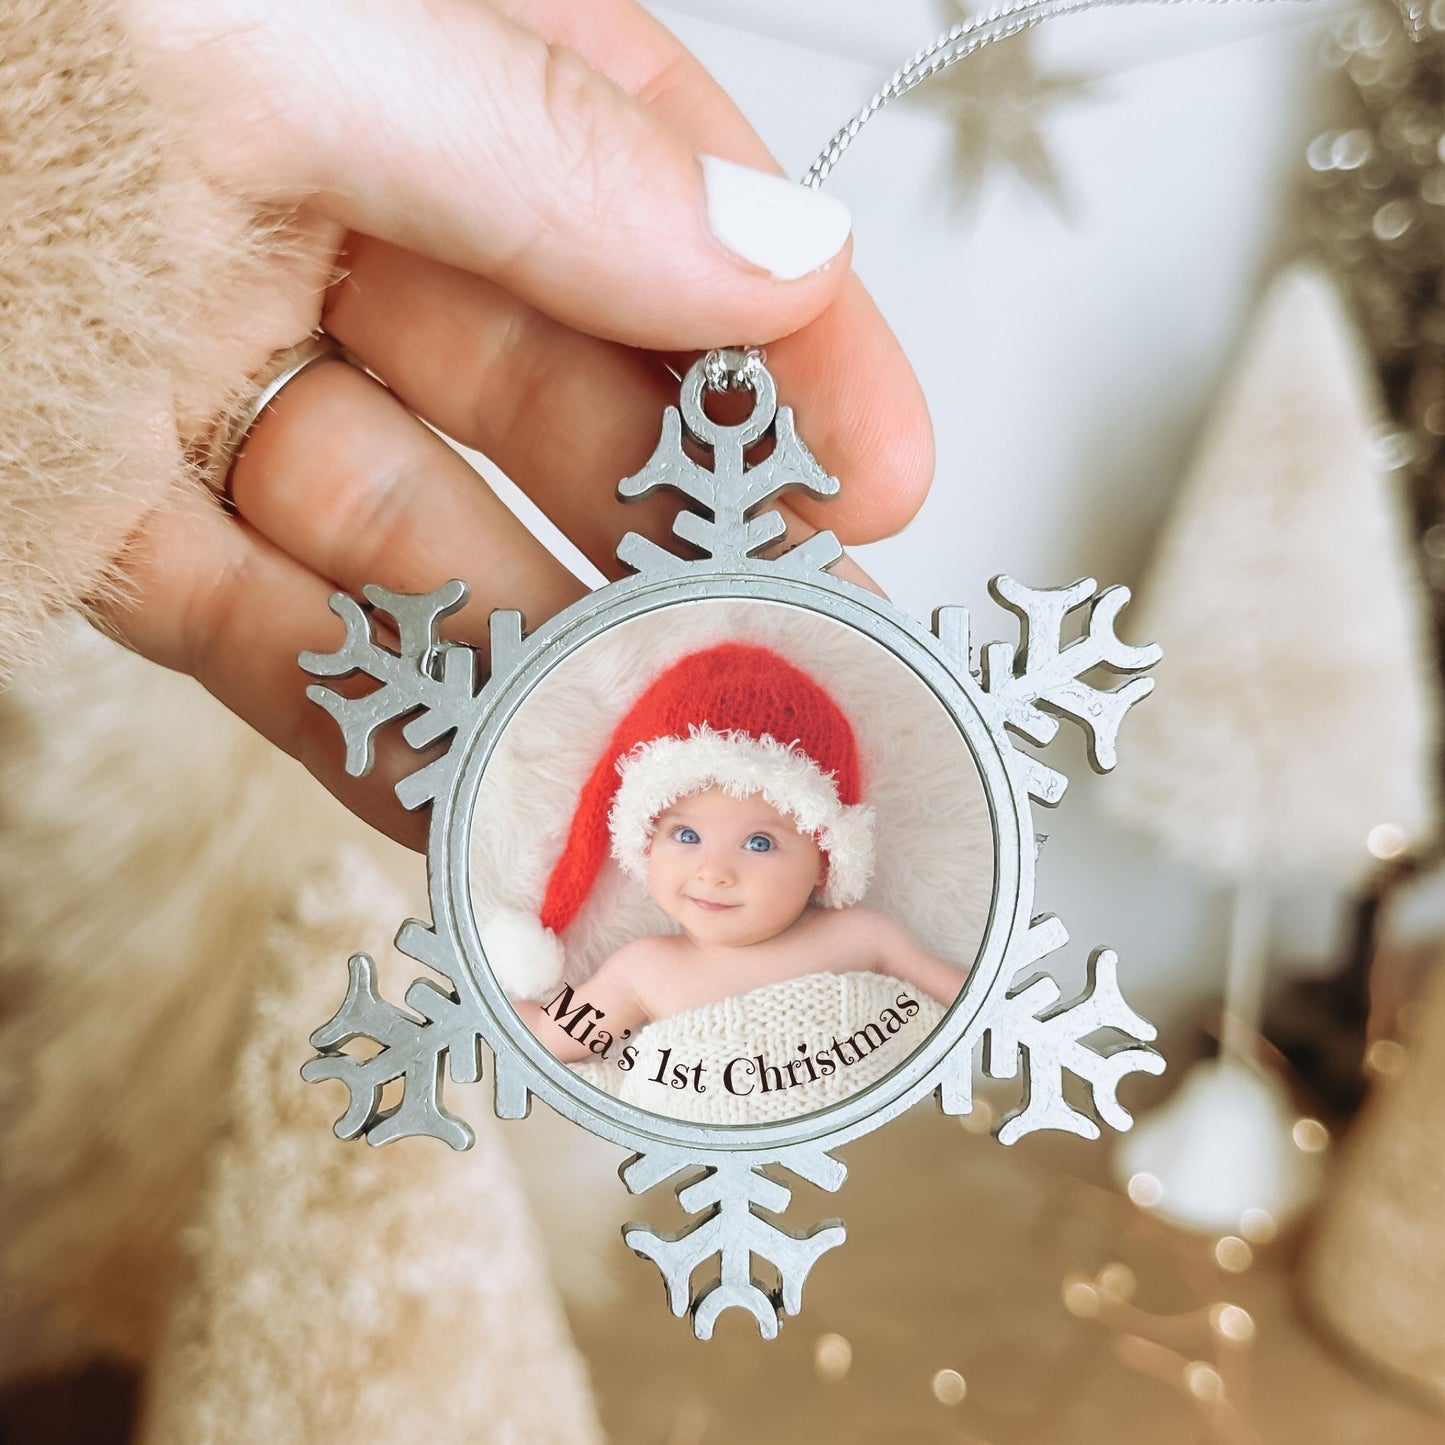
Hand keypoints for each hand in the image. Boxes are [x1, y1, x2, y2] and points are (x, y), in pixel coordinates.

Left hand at [107, 0, 933, 850]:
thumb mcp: (267, 24)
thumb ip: (533, 142)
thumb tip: (778, 248)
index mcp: (368, 33)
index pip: (640, 178)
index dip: (784, 332)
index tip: (885, 468)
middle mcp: (304, 196)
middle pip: (553, 387)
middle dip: (682, 533)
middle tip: (801, 666)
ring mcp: (197, 360)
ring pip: (419, 538)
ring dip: (541, 667)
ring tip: (666, 782)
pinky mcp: (91, 506)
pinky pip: (271, 632)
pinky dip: (379, 729)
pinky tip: (489, 816)